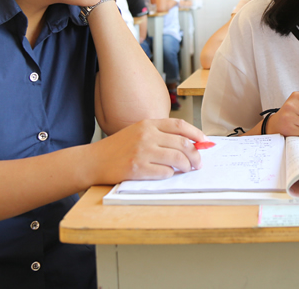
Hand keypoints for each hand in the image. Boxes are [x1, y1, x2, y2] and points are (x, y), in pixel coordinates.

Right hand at [91, 118, 206, 184]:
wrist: (94, 161)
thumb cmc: (118, 148)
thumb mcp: (138, 132)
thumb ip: (159, 135)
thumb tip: (188, 143)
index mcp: (147, 124)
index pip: (179, 125)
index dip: (196, 134)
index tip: (204, 141)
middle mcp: (146, 135)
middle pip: (182, 143)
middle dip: (195, 155)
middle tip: (198, 163)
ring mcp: (142, 152)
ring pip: (177, 158)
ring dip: (186, 166)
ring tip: (186, 169)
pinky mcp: (137, 168)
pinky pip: (164, 172)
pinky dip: (170, 174)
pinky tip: (167, 174)